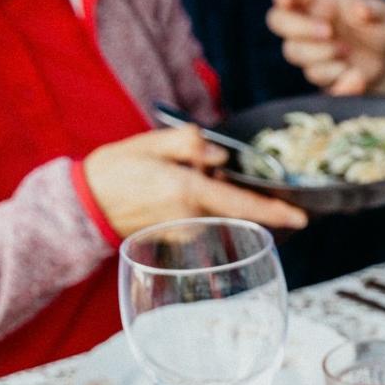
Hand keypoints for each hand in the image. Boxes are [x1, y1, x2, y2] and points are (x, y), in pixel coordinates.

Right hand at [81, 127, 307, 236]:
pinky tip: (171, 191)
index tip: (302, 218)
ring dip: (210, 193)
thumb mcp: (149, 144)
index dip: (276, 212)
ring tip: (174, 177)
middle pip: (232, 204)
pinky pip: (202, 218)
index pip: (242, 204)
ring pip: (217, 210)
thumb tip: (220, 155)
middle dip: (228, 186)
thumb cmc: (114, 171)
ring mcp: (185, 233)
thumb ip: (189, 143)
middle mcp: (191, 218)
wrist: (83, 206)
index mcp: (188, 192)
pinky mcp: (178, 240)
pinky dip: (198, 203)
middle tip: (196, 166)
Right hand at [265, 0, 384, 96]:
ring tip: (348, 51)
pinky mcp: (317, 73)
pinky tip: (357, 76)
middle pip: (278, 20)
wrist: (383, 59)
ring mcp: (307, 49)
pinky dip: (337, 77)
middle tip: (328, 31)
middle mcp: (305, 23)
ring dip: (322, 53)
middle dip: (300, 26)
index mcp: (317, 0)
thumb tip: (361, 9)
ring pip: (293, 51)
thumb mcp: (383, 14)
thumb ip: (373, 9)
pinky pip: (315, 77)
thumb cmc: (377, 26)